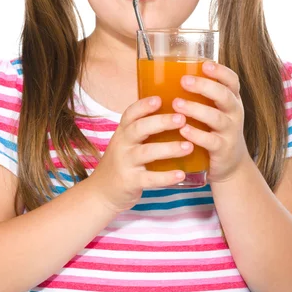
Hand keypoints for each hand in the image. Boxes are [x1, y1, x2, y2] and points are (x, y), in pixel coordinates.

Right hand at [89, 96, 192, 213]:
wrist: (101, 193)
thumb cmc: (122, 163)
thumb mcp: (126, 143)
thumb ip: (144, 130)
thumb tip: (177, 112)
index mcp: (123, 132)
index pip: (130, 114)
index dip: (143, 105)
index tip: (159, 99)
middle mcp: (122, 145)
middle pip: (139, 129)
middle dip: (160, 122)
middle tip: (181, 118)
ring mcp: (125, 163)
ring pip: (146, 152)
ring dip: (169, 148)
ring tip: (189, 146)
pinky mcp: (130, 182)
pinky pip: (149, 179)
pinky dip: (166, 177)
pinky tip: (181, 174)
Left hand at [172, 61, 249, 183]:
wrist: (231, 164)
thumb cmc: (214, 129)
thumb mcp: (214, 110)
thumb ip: (199, 95)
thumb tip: (164, 74)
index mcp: (231, 99)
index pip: (232, 80)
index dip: (220, 71)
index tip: (205, 64)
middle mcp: (234, 113)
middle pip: (224, 96)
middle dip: (205, 87)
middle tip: (184, 81)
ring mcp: (230, 132)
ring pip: (216, 118)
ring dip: (196, 109)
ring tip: (177, 104)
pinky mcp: (223, 150)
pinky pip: (211, 141)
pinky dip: (197, 135)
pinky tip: (183, 130)